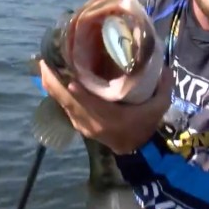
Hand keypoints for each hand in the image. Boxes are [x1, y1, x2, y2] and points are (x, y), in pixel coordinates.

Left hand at [39, 60, 172, 154]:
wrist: (137, 151)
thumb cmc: (145, 126)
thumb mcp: (160, 107)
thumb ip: (163, 85)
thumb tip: (164, 64)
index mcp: (107, 118)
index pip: (84, 102)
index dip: (71, 88)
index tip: (62, 70)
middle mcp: (89, 121)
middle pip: (64, 100)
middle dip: (51, 80)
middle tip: (45, 58)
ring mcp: (81, 124)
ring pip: (60, 102)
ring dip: (52, 84)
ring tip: (47, 63)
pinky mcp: (78, 124)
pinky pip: (63, 105)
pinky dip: (57, 92)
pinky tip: (55, 77)